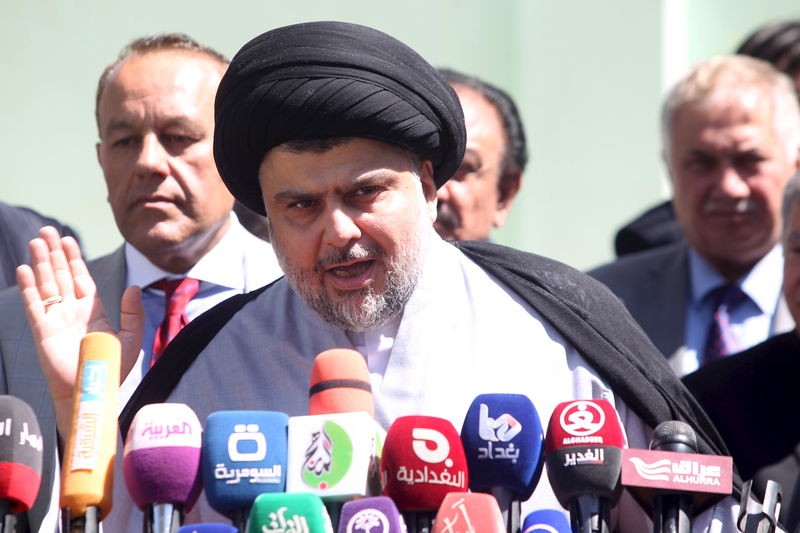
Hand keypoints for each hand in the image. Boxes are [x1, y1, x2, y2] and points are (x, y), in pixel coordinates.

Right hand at [16, 226, 143, 435]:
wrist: (92, 392)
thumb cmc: (112, 370)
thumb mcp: (131, 339)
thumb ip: (133, 313)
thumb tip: (134, 287)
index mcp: (93, 312)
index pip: (81, 279)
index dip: (74, 259)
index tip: (68, 240)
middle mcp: (73, 312)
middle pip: (61, 276)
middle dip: (55, 253)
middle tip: (48, 231)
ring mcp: (57, 320)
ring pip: (47, 285)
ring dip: (41, 263)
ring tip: (36, 241)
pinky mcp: (43, 330)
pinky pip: (34, 304)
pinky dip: (29, 287)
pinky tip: (25, 269)